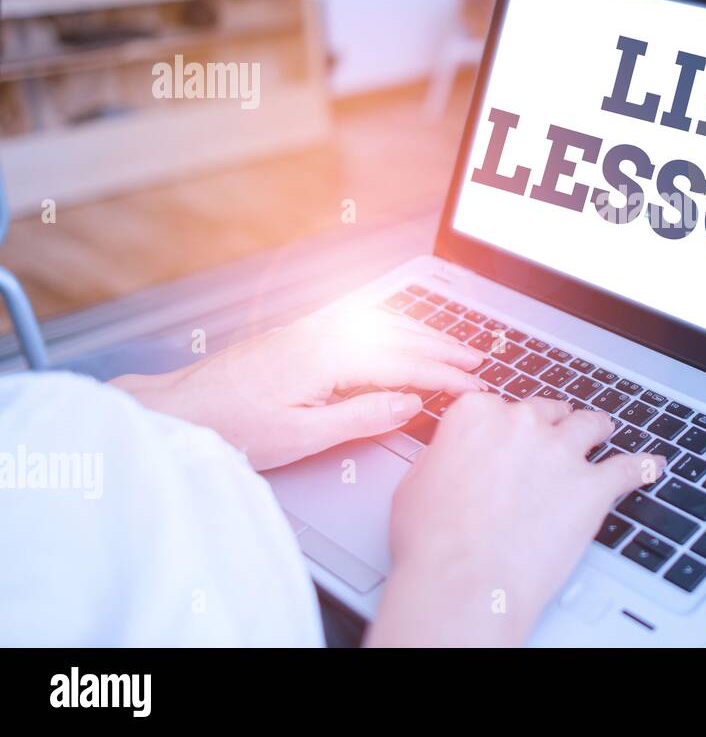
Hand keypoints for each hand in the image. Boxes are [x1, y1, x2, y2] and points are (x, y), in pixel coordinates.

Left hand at [110, 307, 487, 469]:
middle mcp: (323, 332)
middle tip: (478, 362)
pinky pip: (363, 320)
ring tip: (452, 345)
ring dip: (422, 333)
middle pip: (399, 335)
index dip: (444, 376)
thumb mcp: (303, 436)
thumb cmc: (230, 428)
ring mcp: (310, 328)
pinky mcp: (299, 332)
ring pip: (382, 323)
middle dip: (443, 348)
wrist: (177, 409)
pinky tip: (400, 330)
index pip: (404, 363)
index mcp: (329, 355)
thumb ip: (363, 417)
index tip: (473, 387)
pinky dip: (394, 326)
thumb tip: (410, 404)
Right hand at [366, 395, 664, 646]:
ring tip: (606, 434)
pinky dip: (644, 467)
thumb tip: (454, 456)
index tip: (515, 435)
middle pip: (550, 412)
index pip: (503, 406)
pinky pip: (630, 468)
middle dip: (554, 425)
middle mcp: (523, 424)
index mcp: (478, 415)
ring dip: (599, 430)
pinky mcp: (593, 487)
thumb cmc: (432, 542)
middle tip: (556, 441)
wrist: (464, 581)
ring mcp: (562, 453)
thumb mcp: (418, 484)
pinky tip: (653, 466)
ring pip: (591, 426)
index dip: (510, 425)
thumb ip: (446, 457)